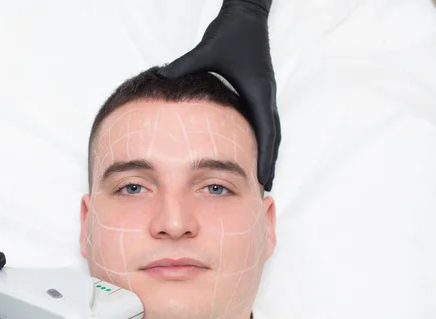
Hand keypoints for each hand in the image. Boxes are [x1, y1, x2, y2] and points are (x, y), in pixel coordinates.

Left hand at [159, 0, 280, 191]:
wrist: (246, 16)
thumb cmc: (230, 32)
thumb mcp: (206, 51)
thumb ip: (184, 66)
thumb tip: (162, 79)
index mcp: (257, 91)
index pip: (266, 131)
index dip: (266, 156)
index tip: (264, 178)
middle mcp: (265, 95)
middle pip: (273, 136)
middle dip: (270, 160)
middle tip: (266, 184)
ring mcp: (264, 92)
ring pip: (271, 129)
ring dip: (269, 150)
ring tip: (263, 172)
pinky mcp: (259, 88)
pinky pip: (264, 119)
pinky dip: (262, 137)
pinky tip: (252, 147)